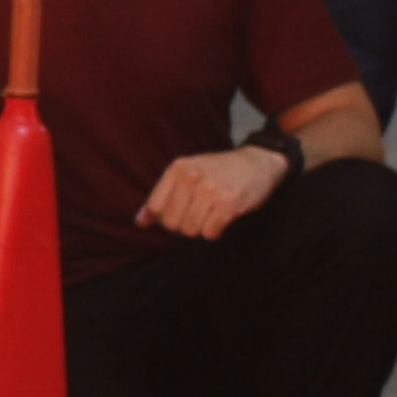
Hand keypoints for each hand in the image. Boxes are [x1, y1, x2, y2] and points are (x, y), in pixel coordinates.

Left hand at [137, 142, 292, 239]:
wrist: (257, 163)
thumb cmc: (218, 172)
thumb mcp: (186, 175)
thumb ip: (161, 197)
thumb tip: (139, 222)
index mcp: (177, 169)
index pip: (156, 207)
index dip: (165, 218)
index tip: (179, 213)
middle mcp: (191, 177)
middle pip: (172, 223)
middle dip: (184, 226)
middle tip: (198, 215)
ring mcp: (210, 189)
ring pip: (191, 230)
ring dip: (201, 229)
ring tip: (210, 215)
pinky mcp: (229, 203)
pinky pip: (211, 233)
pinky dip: (215, 231)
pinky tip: (222, 218)